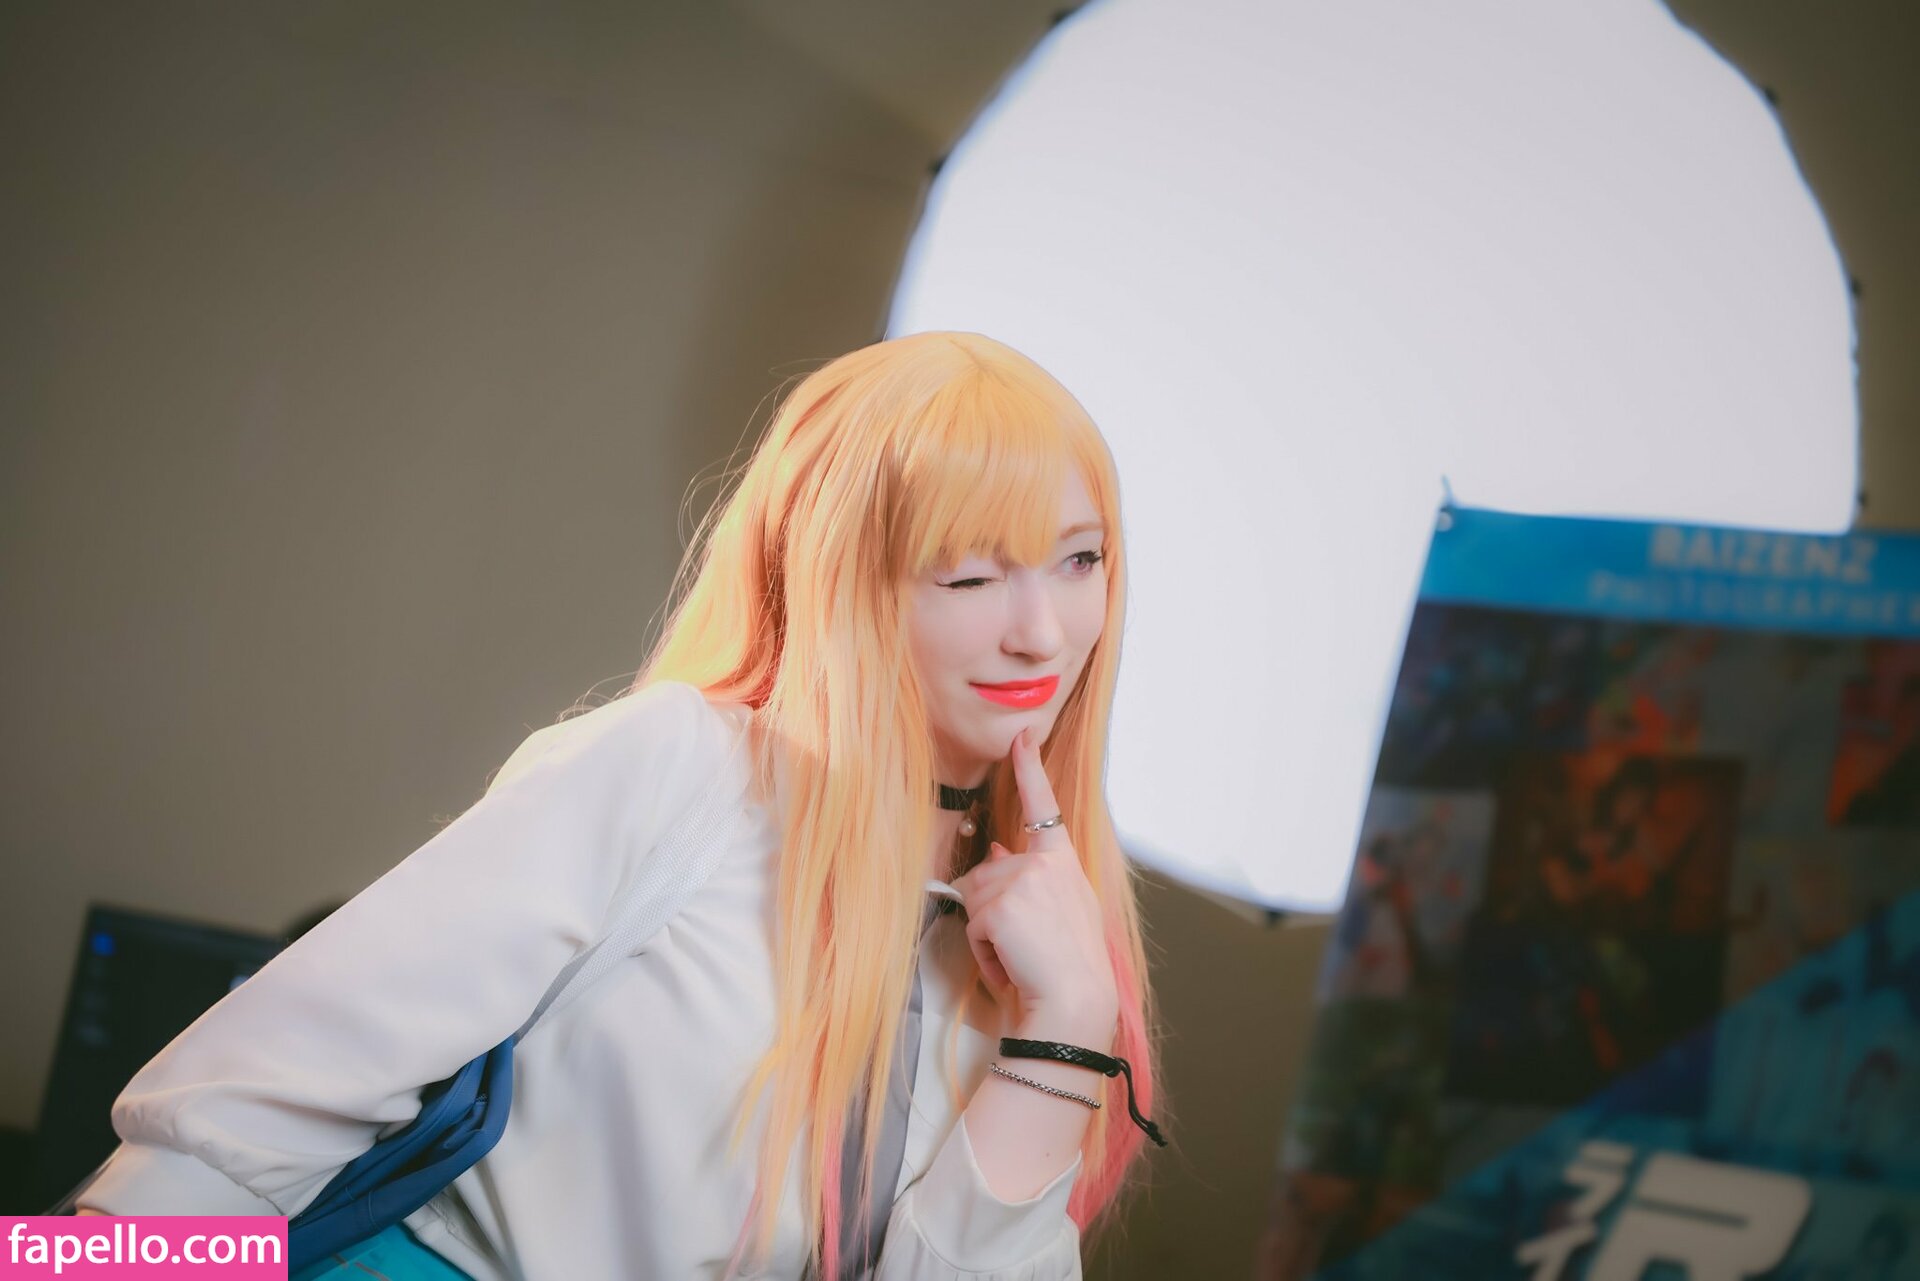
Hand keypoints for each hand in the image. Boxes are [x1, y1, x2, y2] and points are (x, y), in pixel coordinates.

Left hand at [948, 726, 1117, 1038]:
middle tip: (1024, 945)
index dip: (1029, 768)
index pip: (1044, 805)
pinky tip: (1011, 965)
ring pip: (975, 898)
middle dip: (992, 909)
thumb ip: (1031, 876)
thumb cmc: (1071, 966)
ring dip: (988, 933)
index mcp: (1063, 862)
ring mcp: (1021, 880)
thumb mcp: (1060, 911)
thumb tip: (996, 849)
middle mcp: (1043, 863)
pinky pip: (972, 925)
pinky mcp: (999, 905)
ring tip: (1020, 956)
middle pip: (987, 872)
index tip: (1021, 736)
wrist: (1075, 1002)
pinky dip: (984, 952)